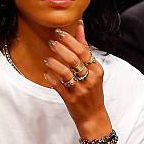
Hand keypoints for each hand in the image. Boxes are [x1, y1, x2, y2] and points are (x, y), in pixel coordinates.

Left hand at [44, 22, 110, 138]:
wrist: (93, 116)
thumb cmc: (92, 91)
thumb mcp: (94, 71)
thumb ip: (85, 50)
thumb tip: (80, 27)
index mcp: (96, 70)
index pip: (83, 50)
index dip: (70, 40)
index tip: (59, 32)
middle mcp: (90, 79)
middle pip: (74, 60)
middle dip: (61, 49)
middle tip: (51, 42)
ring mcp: (80, 89)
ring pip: (65, 73)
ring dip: (54, 63)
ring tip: (47, 58)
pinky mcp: (71, 99)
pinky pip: (59, 86)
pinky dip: (51, 78)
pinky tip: (46, 73)